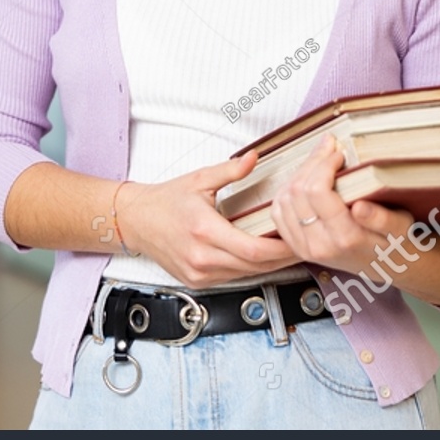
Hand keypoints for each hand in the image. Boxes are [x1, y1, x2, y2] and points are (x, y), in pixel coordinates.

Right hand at [114, 151, 304, 288]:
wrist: (135, 221)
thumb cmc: (165, 201)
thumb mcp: (198, 180)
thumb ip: (230, 170)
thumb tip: (254, 158)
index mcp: (204, 230)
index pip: (253, 250)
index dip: (281, 249)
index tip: (298, 239)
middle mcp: (202, 257)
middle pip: (255, 267)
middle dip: (282, 258)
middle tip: (303, 244)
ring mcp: (199, 273)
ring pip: (246, 276)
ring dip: (269, 266)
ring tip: (288, 250)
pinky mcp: (196, 281)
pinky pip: (232, 279)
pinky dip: (249, 269)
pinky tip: (260, 257)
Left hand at [268, 134, 417, 279]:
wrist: (384, 267)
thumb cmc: (394, 241)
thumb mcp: (401, 229)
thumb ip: (382, 219)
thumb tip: (360, 208)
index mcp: (344, 239)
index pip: (317, 191)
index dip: (324, 164)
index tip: (340, 154)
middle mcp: (318, 246)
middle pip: (297, 191)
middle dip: (311, 163)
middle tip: (329, 149)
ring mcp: (302, 247)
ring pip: (283, 198)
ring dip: (298, 174)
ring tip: (320, 161)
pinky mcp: (294, 245)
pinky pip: (278, 211)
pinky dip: (287, 189)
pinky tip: (306, 179)